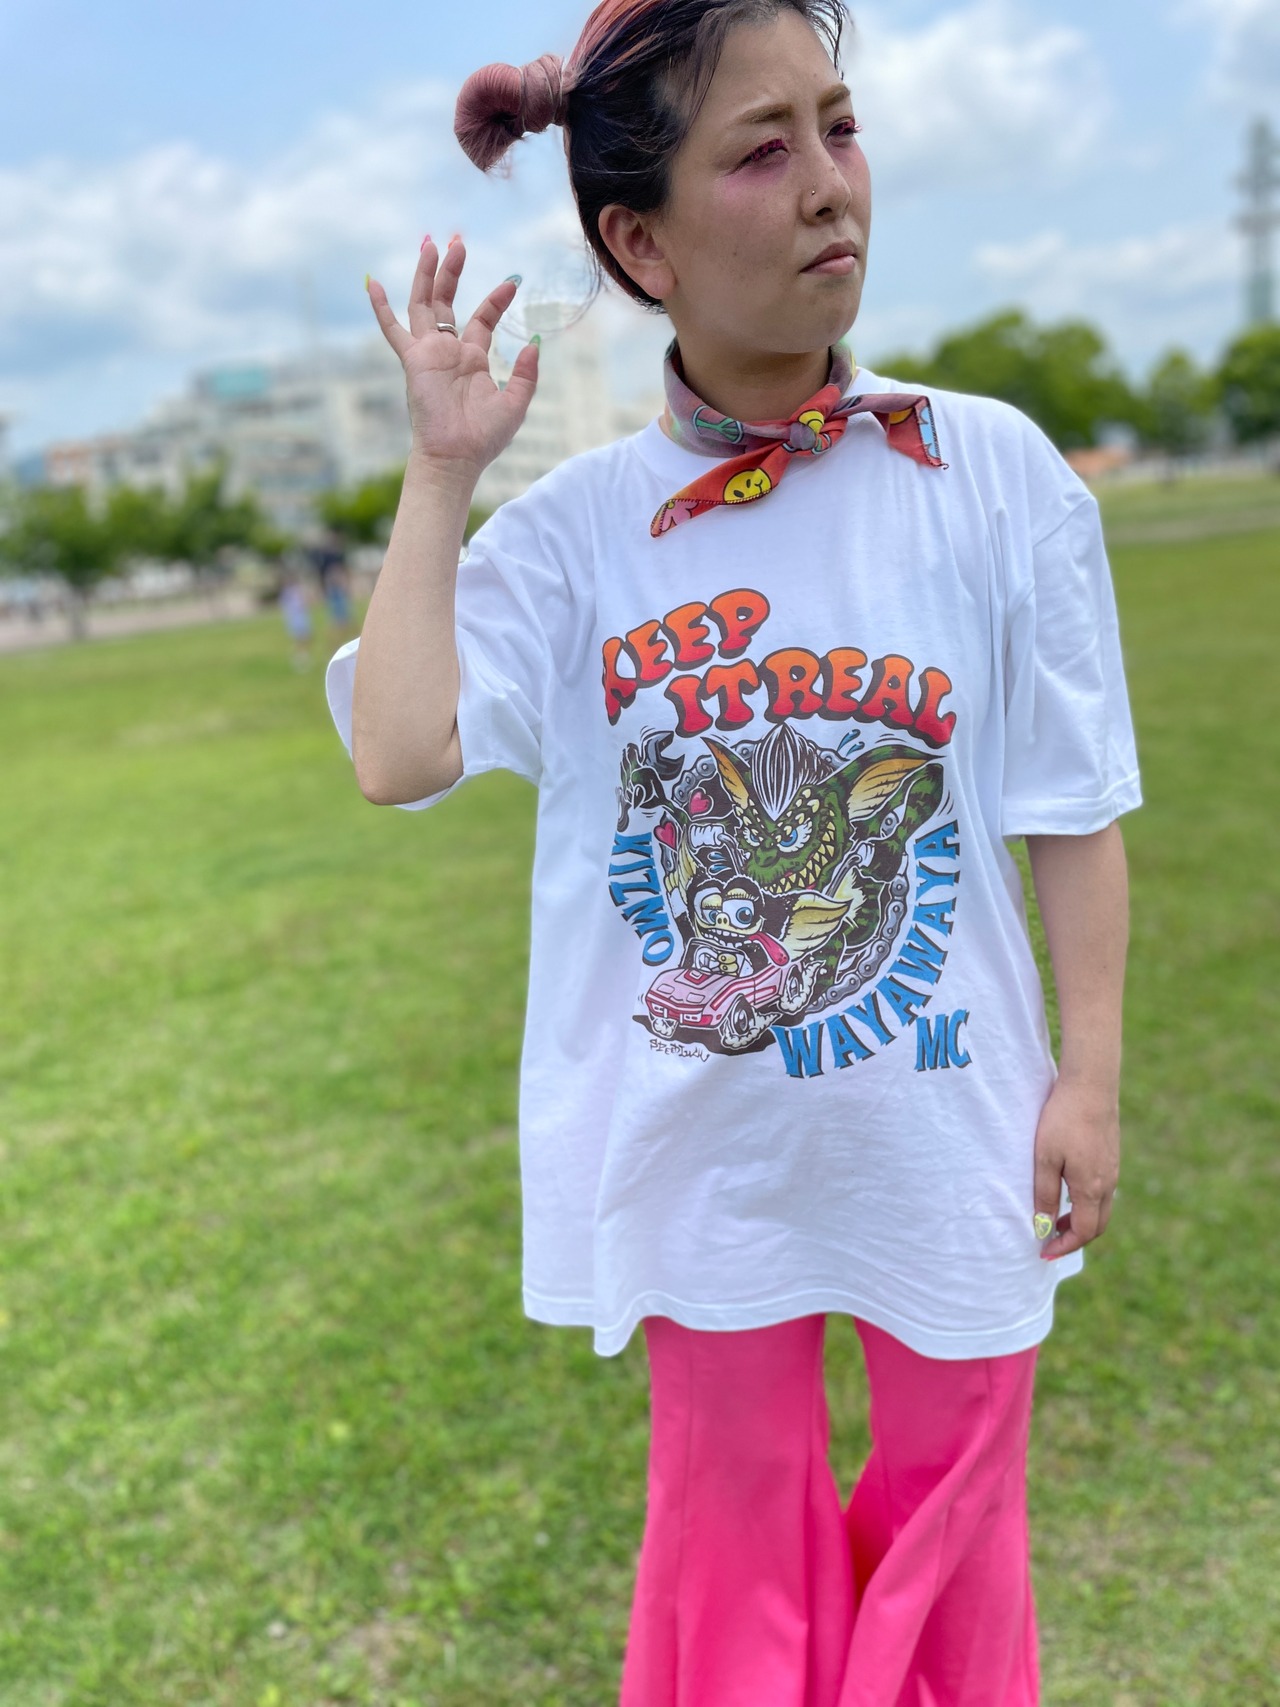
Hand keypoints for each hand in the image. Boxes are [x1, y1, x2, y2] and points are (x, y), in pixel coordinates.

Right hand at [366, 237, 538, 478]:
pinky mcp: (413, 361)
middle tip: (458, 241)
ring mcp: (428, 353)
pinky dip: (381, 308)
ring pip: (422, 304)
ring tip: (432, 244)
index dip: (496, 299)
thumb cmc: (484, 438)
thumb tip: (534, 342)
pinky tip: (373, 283)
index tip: (513, 281)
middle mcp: (448, 351)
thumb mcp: (516, 403)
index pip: (482, 318)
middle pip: (447, 301)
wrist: (457, 458)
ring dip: (426, 274)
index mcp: (473, 360)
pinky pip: (393, 330)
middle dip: (452, 271)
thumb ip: (525, 373)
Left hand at [1032, 1075, 1119, 1260]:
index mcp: (1092, 1188)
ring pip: (1102, 1209)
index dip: (1064, 1246)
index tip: (1044, 1252)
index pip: (1083, 1232)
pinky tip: (1069, 1194)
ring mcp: (1113, 1170)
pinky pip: (1103, 1192)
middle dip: (1074, 1239)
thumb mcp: (1045, 1158)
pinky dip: (1087, 1204)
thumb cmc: (1063, 1120)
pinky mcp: (1112, 1157)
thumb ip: (1045, 1194)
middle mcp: (1108, 1183)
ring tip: (1057, 1220)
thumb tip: (1044, 1226)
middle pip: (1097, 1226)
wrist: (1091, 1086)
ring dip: (1082, 1221)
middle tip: (1050, 1241)